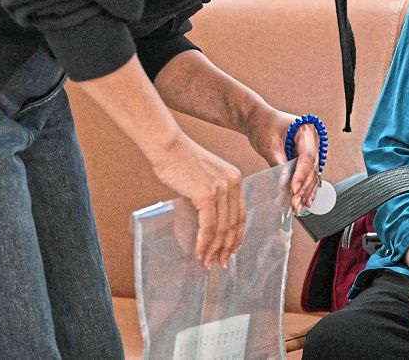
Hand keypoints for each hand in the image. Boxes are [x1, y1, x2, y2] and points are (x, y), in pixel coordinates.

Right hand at [147, 133, 244, 267]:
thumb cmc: (178, 160)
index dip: (237, 235)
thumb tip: (207, 221)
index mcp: (235, 178)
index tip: (231, 250)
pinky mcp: (207, 194)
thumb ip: (210, 194)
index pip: (240, 214)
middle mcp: (233, 183)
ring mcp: (221, 189)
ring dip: (214, 249)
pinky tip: (199, 252)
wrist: (167, 146)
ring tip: (206, 262)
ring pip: (221, 228)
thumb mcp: (203, 176)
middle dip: (227, 247)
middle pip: (233, 224)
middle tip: (220, 262)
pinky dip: (204, 243)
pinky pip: (208, 226)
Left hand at [243, 105, 320, 213]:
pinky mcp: (305, 159)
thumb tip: (285, 184)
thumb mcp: (269, 144)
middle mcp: (313, 141)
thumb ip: (278, 163)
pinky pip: (309, 176)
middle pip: (312, 168)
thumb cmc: (263, 125)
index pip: (307, 156)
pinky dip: (306, 189)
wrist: (259, 119)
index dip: (301, 174)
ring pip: (313, 175)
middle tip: (295, 204)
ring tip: (297, 207)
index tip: (293, 189)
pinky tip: (305, 202)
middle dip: (303, 188)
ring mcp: (311, 150)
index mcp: (306, 131)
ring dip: (305, 192)